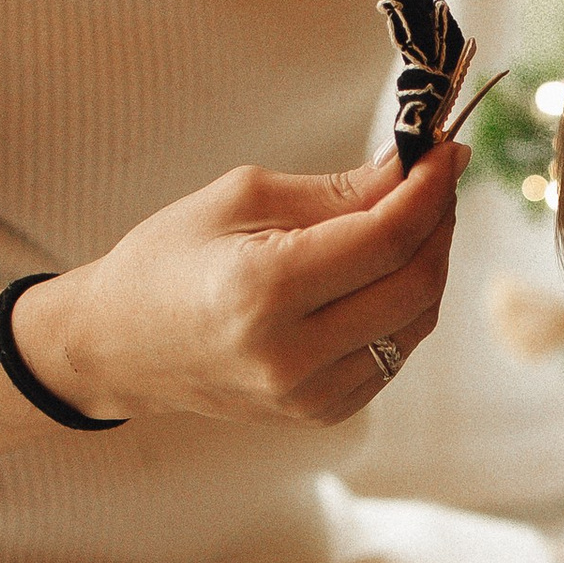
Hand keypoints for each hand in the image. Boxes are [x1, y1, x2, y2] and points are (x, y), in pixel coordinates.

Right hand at [19, 143, 465, 428]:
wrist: (118, 344)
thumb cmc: (169, 259)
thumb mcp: (242, 199)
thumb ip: (338, 191)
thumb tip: (414, 166)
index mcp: (263, 291)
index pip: (386, 237)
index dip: (428, 189)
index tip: (444, 150)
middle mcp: (292, 355)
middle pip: (415, 283)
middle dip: (437, 222)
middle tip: (433, 178)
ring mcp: (309, 395)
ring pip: (416, 322)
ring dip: (428, 263)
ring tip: (409, 219)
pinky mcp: (321, 412)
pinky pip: (393, 353)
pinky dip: (403, 306)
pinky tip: (381, 273)